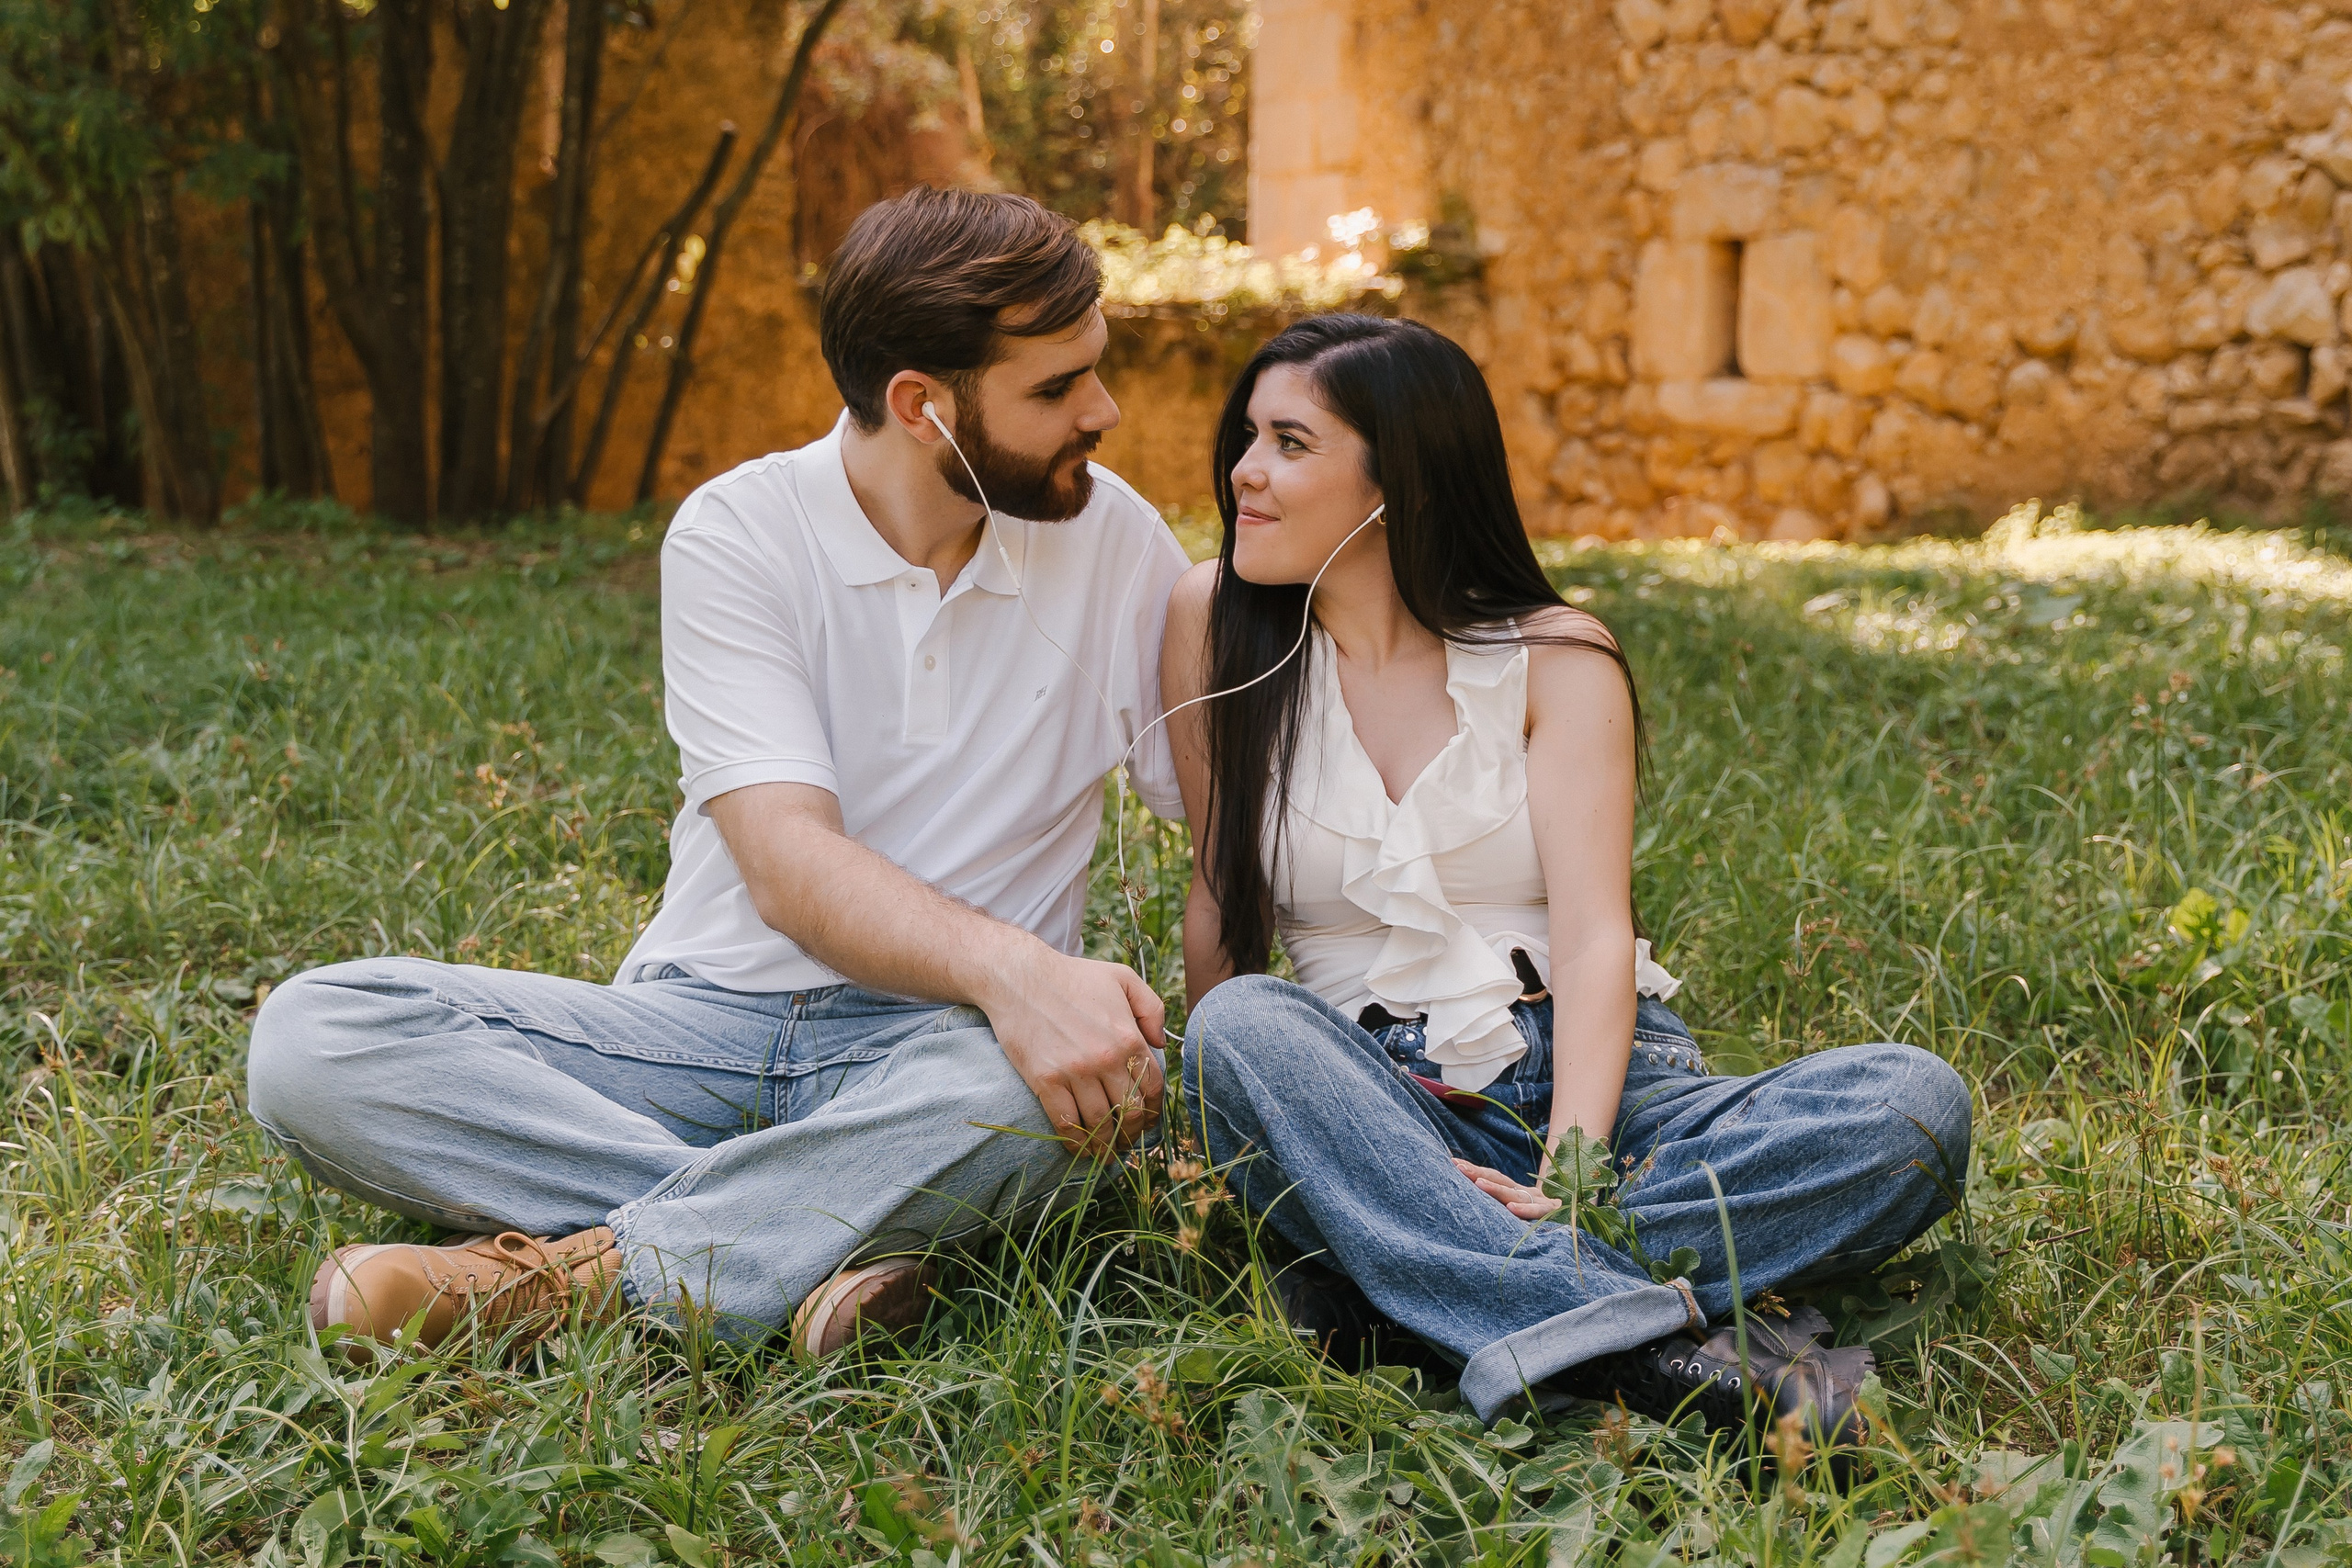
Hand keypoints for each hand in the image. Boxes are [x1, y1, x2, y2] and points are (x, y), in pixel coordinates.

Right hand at [980, 942, 1165, 1157]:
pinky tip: (1079, 1148)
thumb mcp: (1123, 978)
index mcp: (1128, 1037)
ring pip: (1100, 1124)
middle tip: (1126, 1140)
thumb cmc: (1073, 977)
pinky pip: (1066, 1124)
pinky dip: (1075, 1143)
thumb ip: (1152, 1009)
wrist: (1020, 978)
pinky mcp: (1045, 1081)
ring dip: (1105, 1144)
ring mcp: (1075, 1072)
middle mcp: (1106, 1059)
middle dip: (1132, 1133)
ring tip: (1105, 1150)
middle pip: (1130, 1113)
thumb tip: (1161, 1044)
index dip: (1153, 1110)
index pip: (1153, 1088)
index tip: (1147, 1119)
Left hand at [1453, 1157, 1561, 1220]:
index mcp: (1523, 1193)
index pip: (1496, 1178)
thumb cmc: (1557, 1221)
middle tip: (1457, 1167)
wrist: (1591, 1223)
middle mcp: (1531, 1195)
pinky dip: (1525, 1211)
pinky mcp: (1557, 1215)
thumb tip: (1481, 1209)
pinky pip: (1539, 1214)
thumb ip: (1514, 1208)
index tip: (1454, 1163)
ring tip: (1477, 1184)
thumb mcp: (1532, 1214)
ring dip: (1497, 1190)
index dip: (1476, 1171)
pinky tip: (1511, 1210)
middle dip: (1478, 1174)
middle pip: (1501, 1181)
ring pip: (1517, 1195)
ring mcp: (1544, 1203)